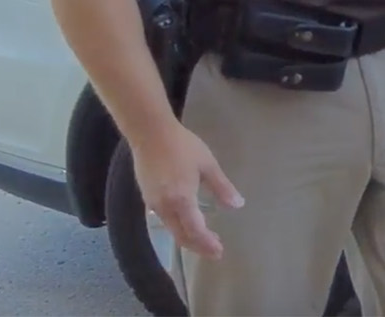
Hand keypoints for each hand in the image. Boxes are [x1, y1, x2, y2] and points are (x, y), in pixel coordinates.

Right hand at [134, 125, 242, 260]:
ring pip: (171, 229)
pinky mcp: (146, 197)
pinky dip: (177, 227)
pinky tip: (186, 222)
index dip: (207, 244)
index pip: (195, 231)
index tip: (219, 251)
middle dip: (198, 246)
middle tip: (214, 251)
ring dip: (187, 237)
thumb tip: (238, 205)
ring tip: (203, 239)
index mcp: (181, 200)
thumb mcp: (207, 165)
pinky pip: (164, 219)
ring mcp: (153, 203)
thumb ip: (222, 187)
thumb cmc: (182, 146)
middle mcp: (164, 207)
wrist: (150, 133)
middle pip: (181, 235)